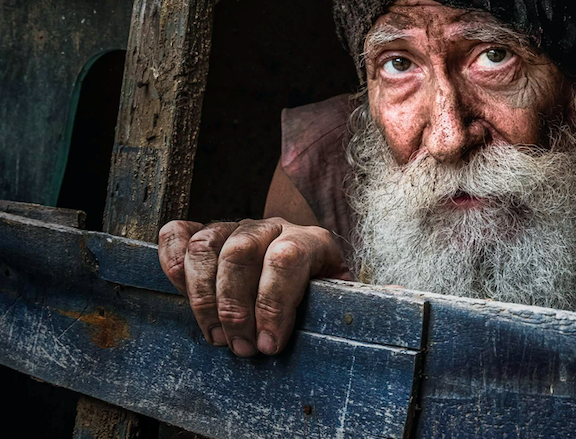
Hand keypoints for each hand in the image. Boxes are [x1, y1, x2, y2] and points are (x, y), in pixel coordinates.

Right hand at [158, 218, 352, 355]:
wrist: (303, 266)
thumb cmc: (322, 293)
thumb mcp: (346, 298)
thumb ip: (368, 299)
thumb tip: (404, 302)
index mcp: (313, 241)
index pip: (287, 258)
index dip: (273, 303)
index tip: (268, 345)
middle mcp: (274, 227)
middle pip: (241, 252)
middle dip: (235, 306)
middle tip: (239, 349)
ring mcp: (237, 226)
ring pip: (207, 244)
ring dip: (204, 296)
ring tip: (215, 336)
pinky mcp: (206, 232)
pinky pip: (179, 233)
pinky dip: (172, 260)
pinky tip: (179, 292)